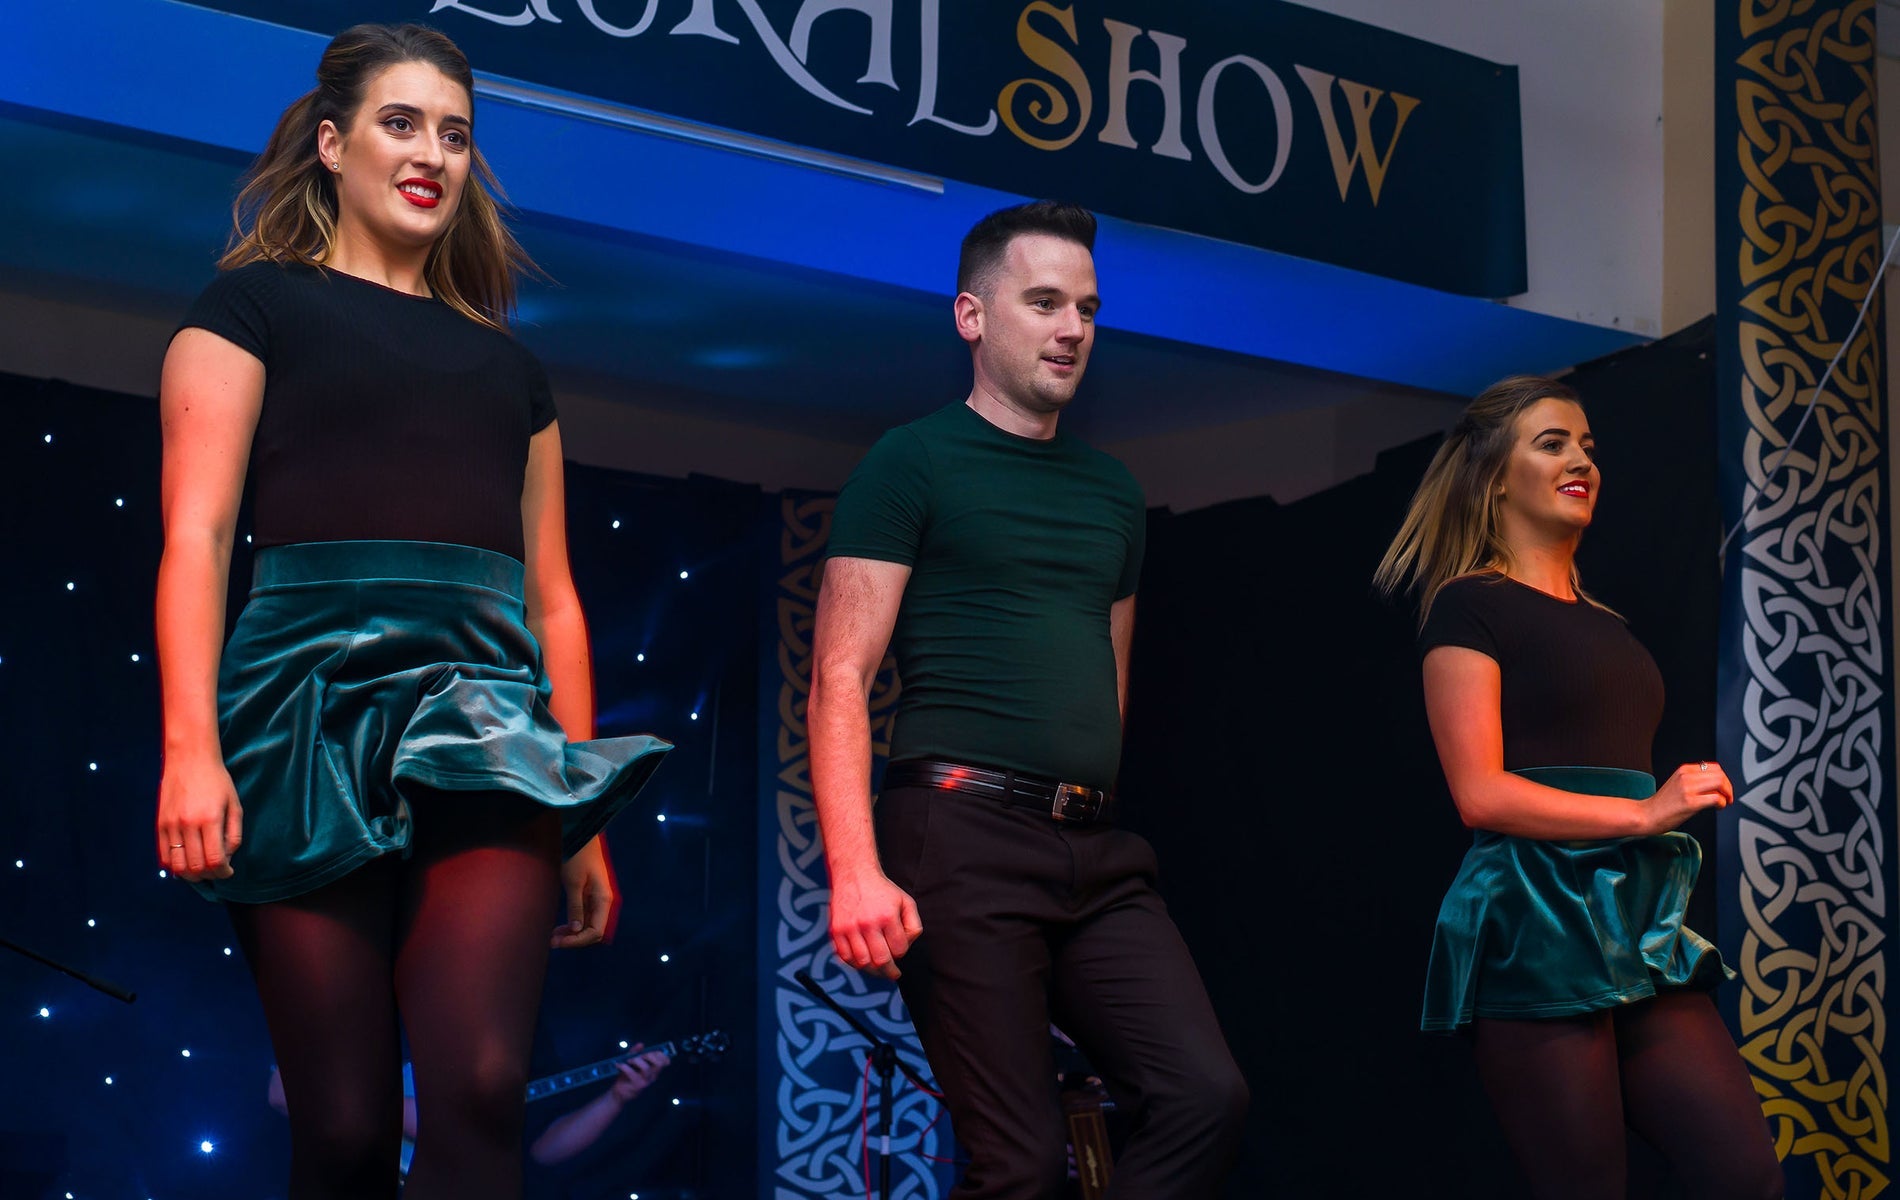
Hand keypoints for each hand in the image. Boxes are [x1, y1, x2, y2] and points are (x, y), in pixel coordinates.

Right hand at [156, 750, 241, 880]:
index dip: (223, 872)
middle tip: (217, 872)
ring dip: (191, 875)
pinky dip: (174, 866)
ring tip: (202, 870)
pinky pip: (163, 855)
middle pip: (196, 867)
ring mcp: (171, 825)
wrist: (189, 759)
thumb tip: (226, 859)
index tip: (228, 872)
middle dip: (209, 876)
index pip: (214, 860)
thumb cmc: (217, 781)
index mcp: (210, 819)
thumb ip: (234, 834)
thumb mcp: (234, 804)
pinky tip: (185, 862)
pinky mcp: (160, 824)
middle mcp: (188, 824)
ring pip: (177, 866)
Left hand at [553, 834, 615, 948]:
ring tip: (553, 936)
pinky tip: (560, 927)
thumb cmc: (577, 856)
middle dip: (575, 939)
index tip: (559, 942)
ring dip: (572, 933)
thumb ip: (576, 907)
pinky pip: (584, 916)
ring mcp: (597, 899)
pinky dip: (573, 923)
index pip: (595, 931)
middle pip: (593, 931)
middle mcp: (603, 902)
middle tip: (552, 941)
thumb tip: (576, 930)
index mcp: (603, 900)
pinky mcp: (589, 896)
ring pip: (588, 925)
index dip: (578, 941)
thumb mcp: (573, 882)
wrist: (581, 836)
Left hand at [608, 1045, 669, 1102]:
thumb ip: (636, 1053)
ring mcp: (645, 1082)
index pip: (665, 1062)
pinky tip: (619, 1065)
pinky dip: (624, 1067)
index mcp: (654, 1070)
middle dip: (650, 1055)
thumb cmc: (627, 1076)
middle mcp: (652, 1076)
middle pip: (658, 1064)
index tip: (652, 1050)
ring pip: (646, 1068)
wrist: (620, 1093)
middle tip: (640, 1055)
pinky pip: (632, 1073)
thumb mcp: (632, 1063)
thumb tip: (641, 1044)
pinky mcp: (636, 1086)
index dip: (661, 1054)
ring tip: (628, 1060)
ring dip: (636, 1061)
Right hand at [829, 870, 922, 979]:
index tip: (899, 951)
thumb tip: (906, 946)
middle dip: (889, 971)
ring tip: (877, 967)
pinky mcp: (836, 930)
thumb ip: (913, 925)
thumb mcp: (906, 902)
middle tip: (892, 973)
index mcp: (887, 916)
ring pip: (862, 963)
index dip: (901, 954)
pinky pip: (845, 957)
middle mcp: (867, 923)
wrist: (854, 874)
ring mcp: (849, 928)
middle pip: (881, 961)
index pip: (899, 950)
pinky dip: (854, 963)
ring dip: (872, 969)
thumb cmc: (882, 891)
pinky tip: (862, 960)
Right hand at [1642, 760, 1732, 833]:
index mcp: (1684, 770)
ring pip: (1720, 783)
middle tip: (1728, 797)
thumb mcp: (1678, 784)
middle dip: (1728, 787)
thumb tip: (1717, 785)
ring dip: (1727, 794)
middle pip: (1720, 774)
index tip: (1724, 789)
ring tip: (1724, 802)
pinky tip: (1717, 807)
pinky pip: (1716, 798)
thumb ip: (1694, 781)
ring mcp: (1688, 789)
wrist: (1647, 815)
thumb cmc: (1662, 804)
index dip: (1724, 778)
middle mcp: (1686, 776)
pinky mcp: (1690, 802)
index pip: (1715, 767)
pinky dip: (1722, 803)